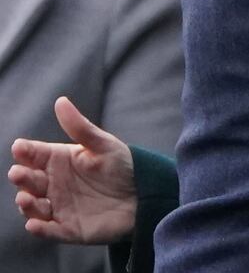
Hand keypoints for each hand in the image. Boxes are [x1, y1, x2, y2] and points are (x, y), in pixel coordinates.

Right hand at [8, 96, 136, 243]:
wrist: (145, 193)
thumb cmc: (122, 165)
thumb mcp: (103, 144)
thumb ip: (80, 128)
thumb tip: (61, 101)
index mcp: (60, 161)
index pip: (34, 155)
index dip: (25, 152)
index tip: (20, 148)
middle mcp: (54, 184)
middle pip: (29, 181)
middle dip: (22, 177)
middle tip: (19, 173)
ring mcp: (59, 206)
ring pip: (34, 207)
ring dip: (27, 204)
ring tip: (26, 198)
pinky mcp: (69, 228)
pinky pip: (50, 231)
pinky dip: (40, 229)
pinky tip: (35, 225)